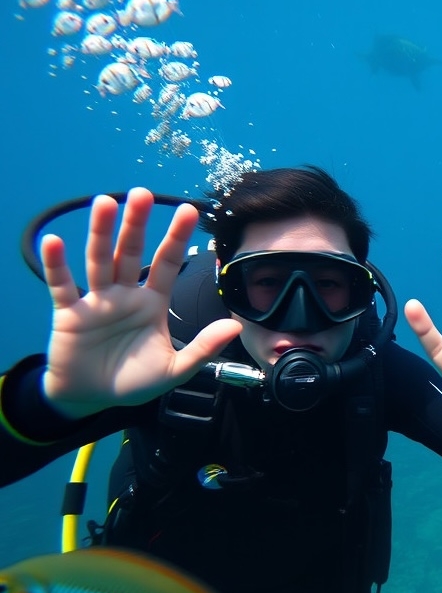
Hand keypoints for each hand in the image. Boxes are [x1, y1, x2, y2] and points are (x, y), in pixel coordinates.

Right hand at [41, 188, 241, 418]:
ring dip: (101, 232)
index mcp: (152, 302)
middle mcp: (125, 294)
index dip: (177, 237)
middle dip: (137, 224)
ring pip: (100, 260)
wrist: (92, 399)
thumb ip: (203, 348)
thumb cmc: (134, 381)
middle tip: (143, 193)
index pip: (168, 263)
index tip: (190, 210)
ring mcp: (96, 300)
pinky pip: (61, 285)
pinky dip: (56, 265)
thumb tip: (235, 326)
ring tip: (105, 202)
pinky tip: (54, 242)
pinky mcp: (69, 313)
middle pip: (131, 252)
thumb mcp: (175, 369)